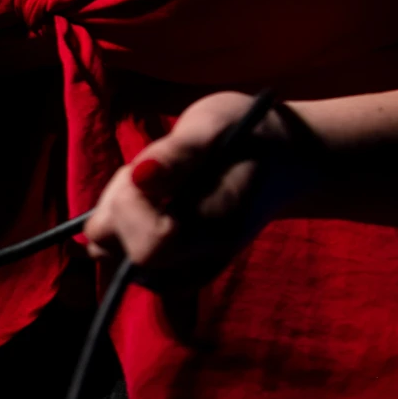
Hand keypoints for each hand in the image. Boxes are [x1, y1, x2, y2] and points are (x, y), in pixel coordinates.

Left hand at [81, 91, 318, 290]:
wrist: (280, 160)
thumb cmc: (245, 133)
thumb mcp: (211, 126)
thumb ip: (176, 155)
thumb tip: (139, 177)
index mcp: (218, 229)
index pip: (151, 246)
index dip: (129, 208)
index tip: (141, 167)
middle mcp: (203, 263)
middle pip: (126, 255)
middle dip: (117, 207)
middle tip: (146, 168)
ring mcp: (189, 272)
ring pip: (119, 257)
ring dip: (118, 215)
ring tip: (152, 181)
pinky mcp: (176, 269)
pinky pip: (126, 257)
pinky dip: (123, 225)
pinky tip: (147, 199)